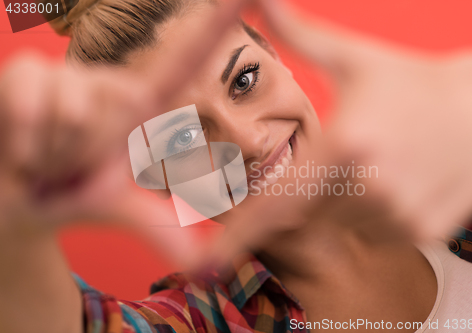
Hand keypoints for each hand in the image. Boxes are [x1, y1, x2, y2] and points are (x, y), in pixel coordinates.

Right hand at [0, 0, 248, 264]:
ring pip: (70, 108)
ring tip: (45, 155)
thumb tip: (202, 264)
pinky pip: (32, 100)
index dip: (219, 22)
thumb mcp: (115, 205)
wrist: (15, 197)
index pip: (187, 59)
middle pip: (109, 107)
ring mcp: (67, 74)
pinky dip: (24, 141)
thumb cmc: (71, 192)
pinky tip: (21, 144)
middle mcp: (108, 82)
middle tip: (69, 165)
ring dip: (52, 149)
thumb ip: (157, 227)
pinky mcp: (26, 72)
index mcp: (139, 107)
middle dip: (83, 153)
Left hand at [200, 0, 471, 266]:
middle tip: (343, 154)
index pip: (277, 202)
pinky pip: (374, 230)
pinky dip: (372, 211)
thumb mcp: (354, 57)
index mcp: (345, 143)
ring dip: (343, 199)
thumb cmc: (412, 82)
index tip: (207, 264)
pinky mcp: (423, 232)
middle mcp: (371, 187)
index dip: (238, 236)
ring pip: (340, 221)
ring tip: (376, 160)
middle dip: (308, 188)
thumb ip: (298, 34)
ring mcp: (400, 215)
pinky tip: (397, 177)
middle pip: (308, 209)